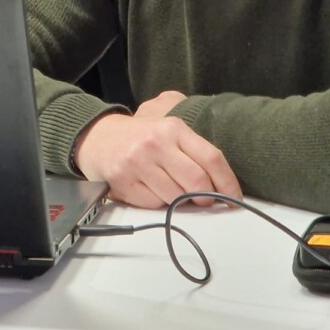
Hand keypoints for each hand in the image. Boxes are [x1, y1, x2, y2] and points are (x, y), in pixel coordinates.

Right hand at [73, 91, 241, 208]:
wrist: (96, 136)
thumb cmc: (138, 136)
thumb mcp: (167, 125)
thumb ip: (195, 143)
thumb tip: (225, 175)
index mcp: (173, 128)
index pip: (212, 158)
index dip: (228, 183)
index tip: (233, 197)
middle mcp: (156, 143)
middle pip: (197, 182)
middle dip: (206, 197)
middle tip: (203, 198)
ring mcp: (138, 163)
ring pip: (176, 197)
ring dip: (180, 201)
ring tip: (173, 190)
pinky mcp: (123, 180)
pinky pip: (154, 204)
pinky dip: (158, 203)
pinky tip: (151, 189)